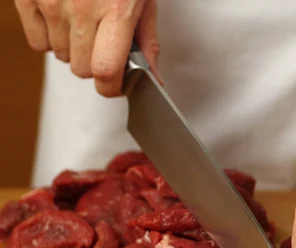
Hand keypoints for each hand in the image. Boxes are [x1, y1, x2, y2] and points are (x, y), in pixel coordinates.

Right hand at [14, 0, 159, 96]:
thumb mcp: (144, 2)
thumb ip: (148, 44)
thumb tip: (154, 81)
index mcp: (118, 11)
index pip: (105, 71)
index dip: (110, 86)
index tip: (113, 84)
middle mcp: (83, 8)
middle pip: (83, 69)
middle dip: (94, 63)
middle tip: (101, 41)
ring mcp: (52, 2)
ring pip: (60, 57)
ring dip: (72, 48)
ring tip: (83, 21)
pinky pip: (37, 43)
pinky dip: (49, 36)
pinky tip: (62, 17)